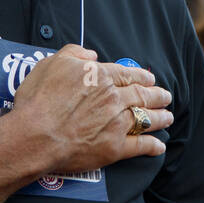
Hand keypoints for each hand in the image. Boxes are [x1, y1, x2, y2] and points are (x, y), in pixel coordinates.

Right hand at [1, 44, 172, 180]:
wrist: (35, 135)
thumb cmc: (39, 99)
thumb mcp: (51, 63)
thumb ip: (74, 54)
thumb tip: (91, 56)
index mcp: (101, 77)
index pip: (128, 74)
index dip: (142, 77)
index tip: (150, 80)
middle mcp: (114, 98)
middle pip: (142, 95)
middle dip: (157, 95)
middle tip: (166, 96)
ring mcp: (117, 124)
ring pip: (146, 118)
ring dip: (160, 117)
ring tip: (168, 116)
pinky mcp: (115, 148)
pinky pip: (140, 146)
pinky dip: (152, 146)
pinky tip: (159, 146)